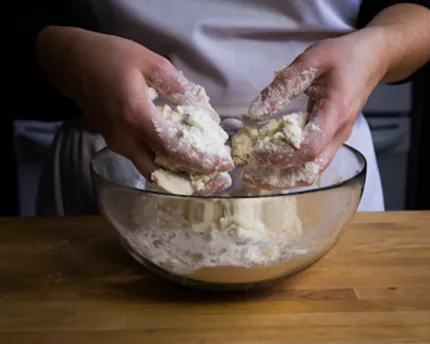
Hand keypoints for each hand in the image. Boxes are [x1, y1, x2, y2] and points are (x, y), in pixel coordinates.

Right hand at [37, 27, 232, 192]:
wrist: (71, 63)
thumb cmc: (110, 57)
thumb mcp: (150, 61)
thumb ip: (178, 85)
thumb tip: (203, 108)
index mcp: (135, 115)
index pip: (171, 149)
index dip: (199, 161)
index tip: (222, 166)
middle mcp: (125, 138)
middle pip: (160, 173)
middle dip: (190, 181)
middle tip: (215, 179)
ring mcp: (117, 144)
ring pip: (150, 171)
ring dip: (177, 176)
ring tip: (204, 172)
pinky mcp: (114, 143)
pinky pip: (143, 161)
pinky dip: (164, 166)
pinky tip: (182, 158)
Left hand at [242, 28, 388, 188]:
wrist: (373, 60)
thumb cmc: (343, 56)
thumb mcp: (311, 60)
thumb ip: (283, 84)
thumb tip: (256, 111)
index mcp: (336, 113)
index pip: (309, 148)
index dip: (280, 155)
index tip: (254, 152)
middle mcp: (339, 134)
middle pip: (310, 171)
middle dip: (276, 177)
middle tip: (246, 173)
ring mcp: (337, 141)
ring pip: (311, 173)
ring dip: (282, 180)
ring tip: (252, 176)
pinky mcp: (331, 141)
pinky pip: (311, 165)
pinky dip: (289, 171)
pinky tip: (268, 167)